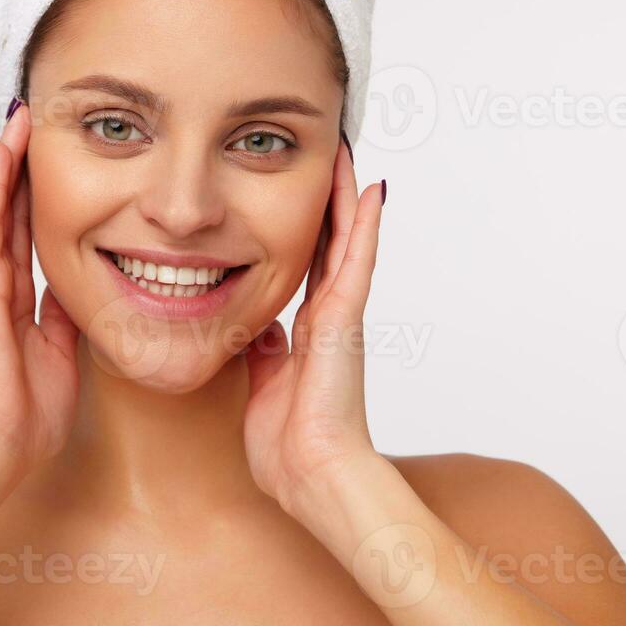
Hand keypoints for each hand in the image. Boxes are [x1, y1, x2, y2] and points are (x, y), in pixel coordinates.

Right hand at [0, 101, 79, 473]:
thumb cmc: (24, 414)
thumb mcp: (60, 351)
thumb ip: (65, 317)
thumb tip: (81, 291)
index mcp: (15, 301)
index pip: (29, 234)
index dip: (37, 197)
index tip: (52, 162)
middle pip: (10, 210)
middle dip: (23, 167)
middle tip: (34, 123)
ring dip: (8, 160)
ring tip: (20, 118)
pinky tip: (4, 148)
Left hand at [242, 137, 385, 514]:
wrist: (313, 475)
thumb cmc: (290, 446)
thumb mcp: (262, 385)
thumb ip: (262, 354)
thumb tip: (256, 331)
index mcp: (309, 328)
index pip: (308, 260)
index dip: (308, 223)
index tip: (304, 187)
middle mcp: (329, 314)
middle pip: (331, 238)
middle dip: (329, 196)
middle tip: (330, 150)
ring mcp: (342, 314)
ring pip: (347, 238)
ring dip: (347, 193)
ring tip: (347, 150)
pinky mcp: (346, 319)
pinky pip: (356, 261)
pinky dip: (364, 223)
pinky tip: (370, 187)